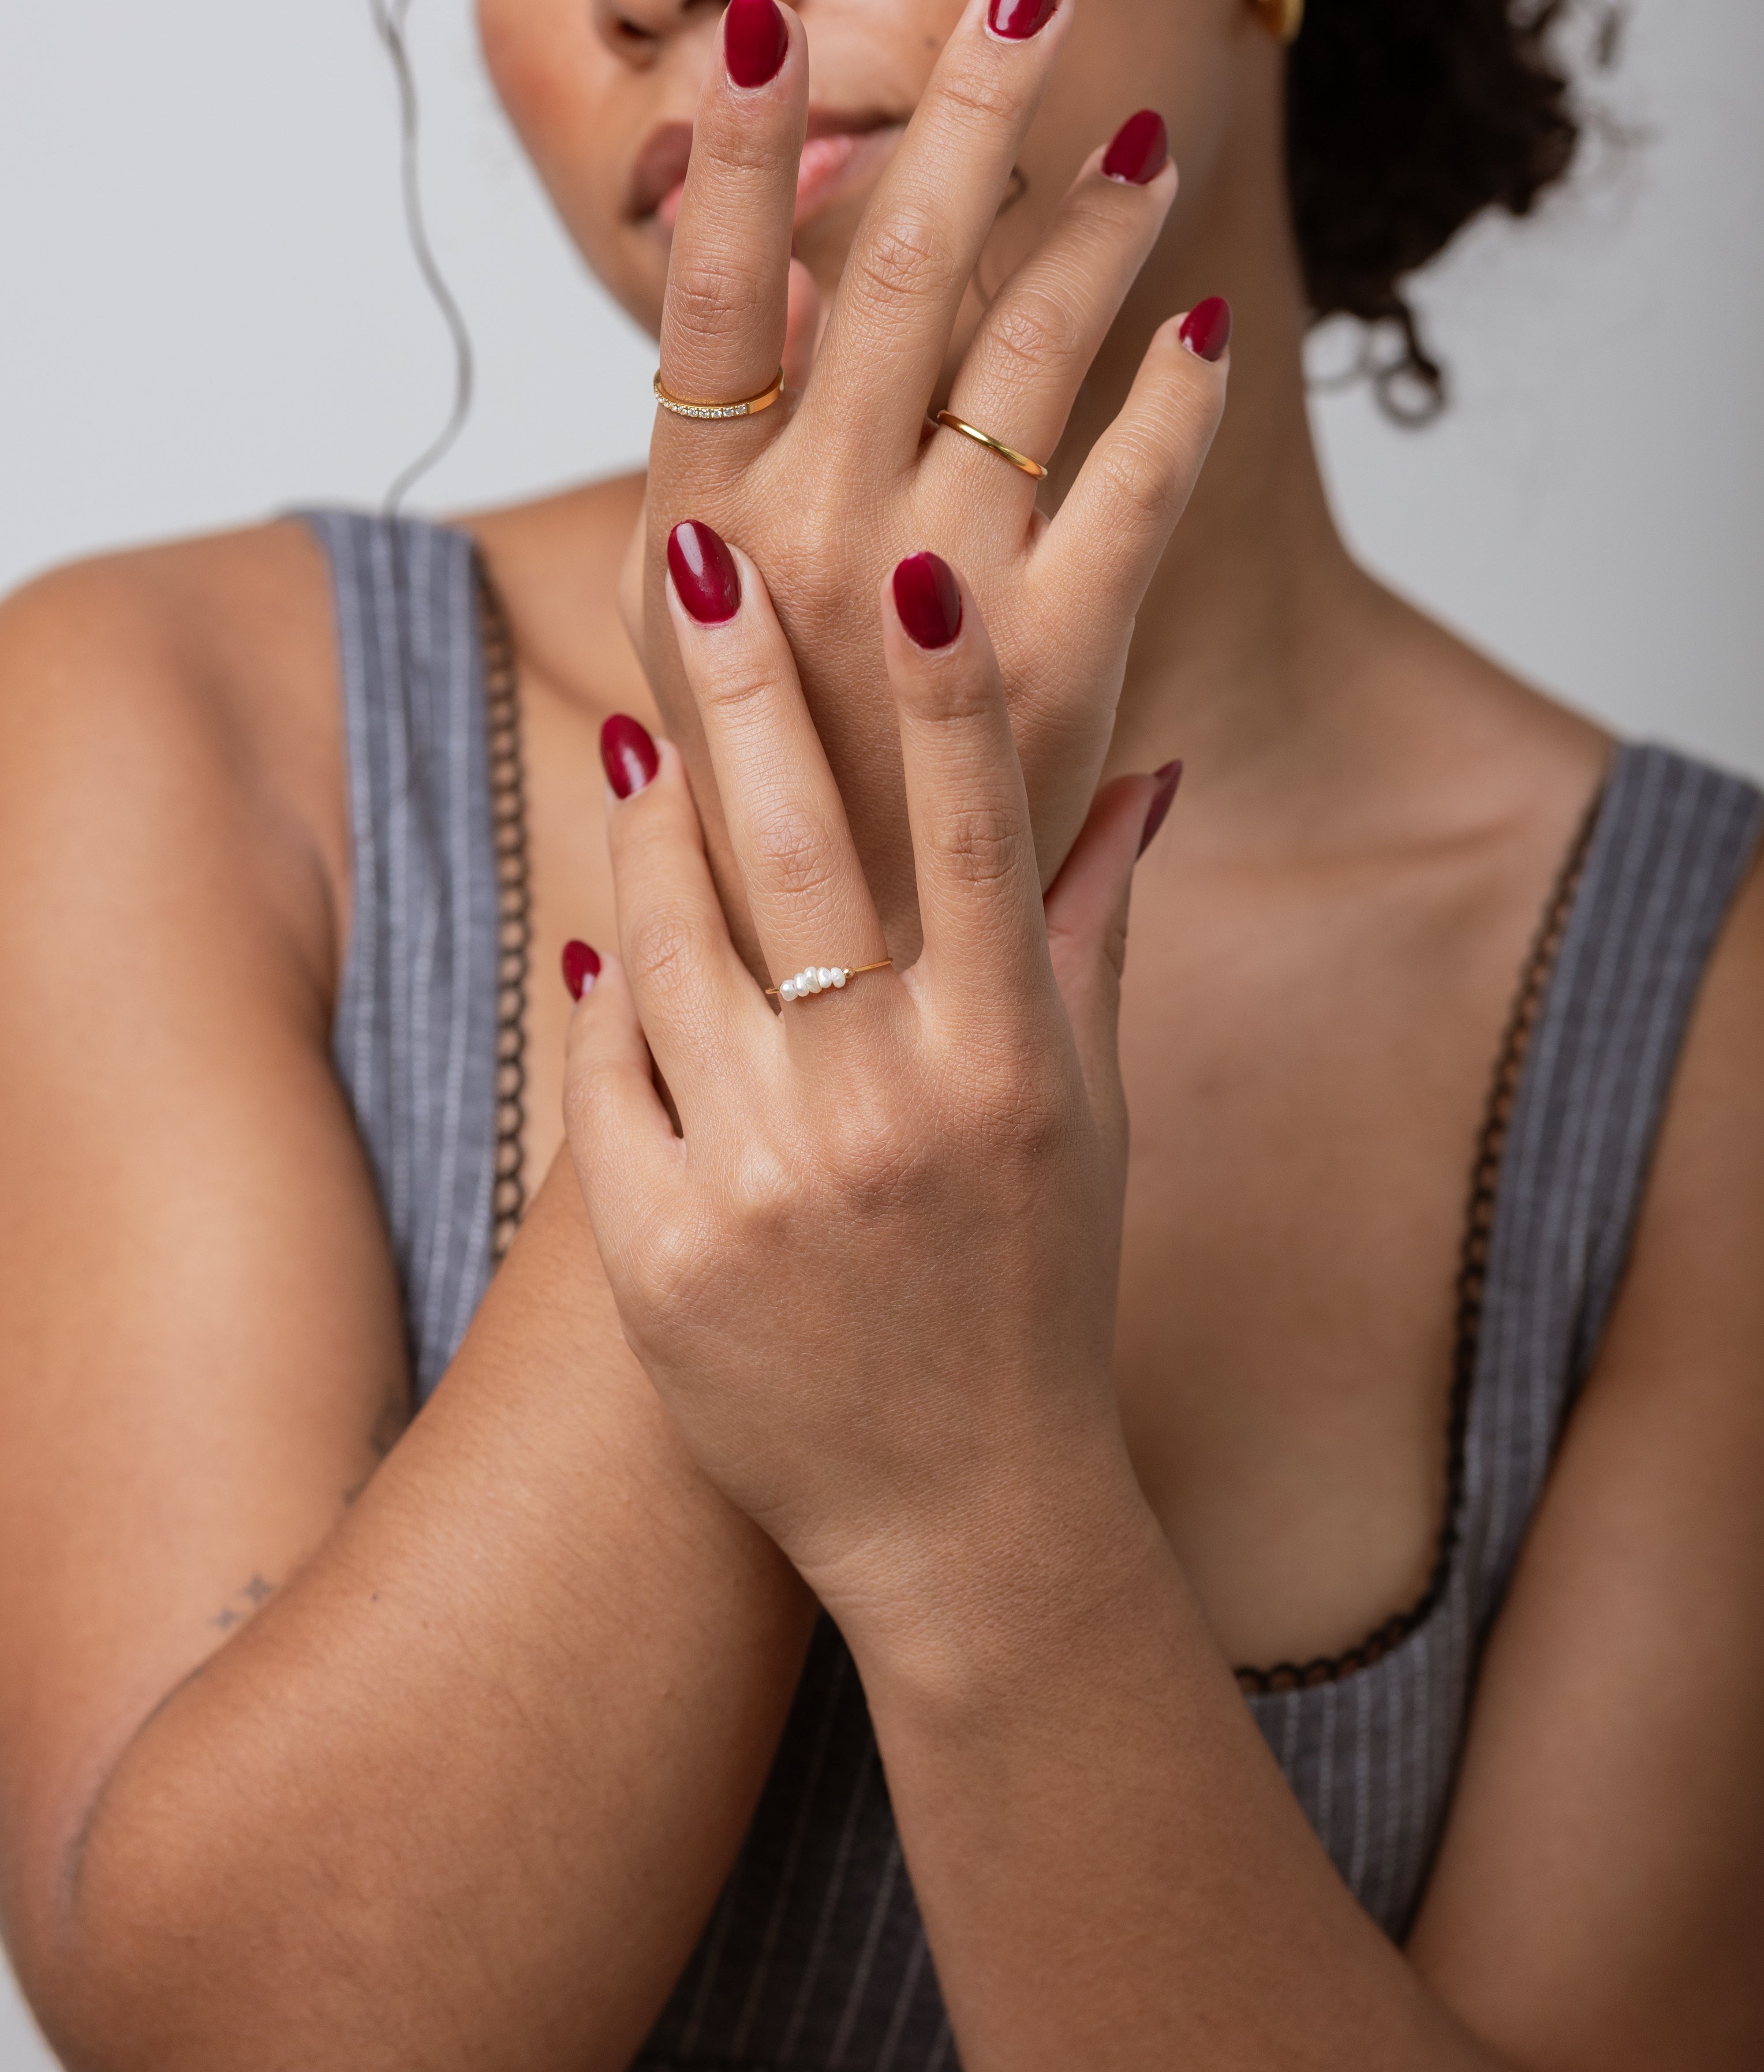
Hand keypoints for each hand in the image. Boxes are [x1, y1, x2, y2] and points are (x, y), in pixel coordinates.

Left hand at [567, 538, 1171, 1634]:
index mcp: (1006, 1065)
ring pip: (673, 940)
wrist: (962, 1513)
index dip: (951, 695)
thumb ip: (1094, 936)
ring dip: (656, 822)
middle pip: (796, 852)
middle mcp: (883, 1106)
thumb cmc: (1038, 1294)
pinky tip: (608, 923)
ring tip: (653, 738)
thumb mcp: (1091, 1118)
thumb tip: (1142, 772)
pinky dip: (609, 985)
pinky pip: (607, 1069)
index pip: (976, 838)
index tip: (922, 568)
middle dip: (745, 688)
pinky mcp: (657, 1248)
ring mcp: (757, 1177)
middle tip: (702, 558)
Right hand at [625, 0, 1224, 960]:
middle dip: (963, 105)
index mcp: (695, 537)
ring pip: (1022, 352)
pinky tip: (1200, 340)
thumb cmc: (764, 809)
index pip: (707, 299)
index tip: (765, 7)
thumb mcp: (694, 643)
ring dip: (1090, 229)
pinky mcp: (1056, 662)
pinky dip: (1174, 402)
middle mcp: (800, 547)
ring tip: (1138, 148)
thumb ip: (728, 489)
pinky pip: (1134, 485)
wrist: (837, 994)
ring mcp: (928, 601)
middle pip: (886, 269)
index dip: (732, 147)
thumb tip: (780, 322)